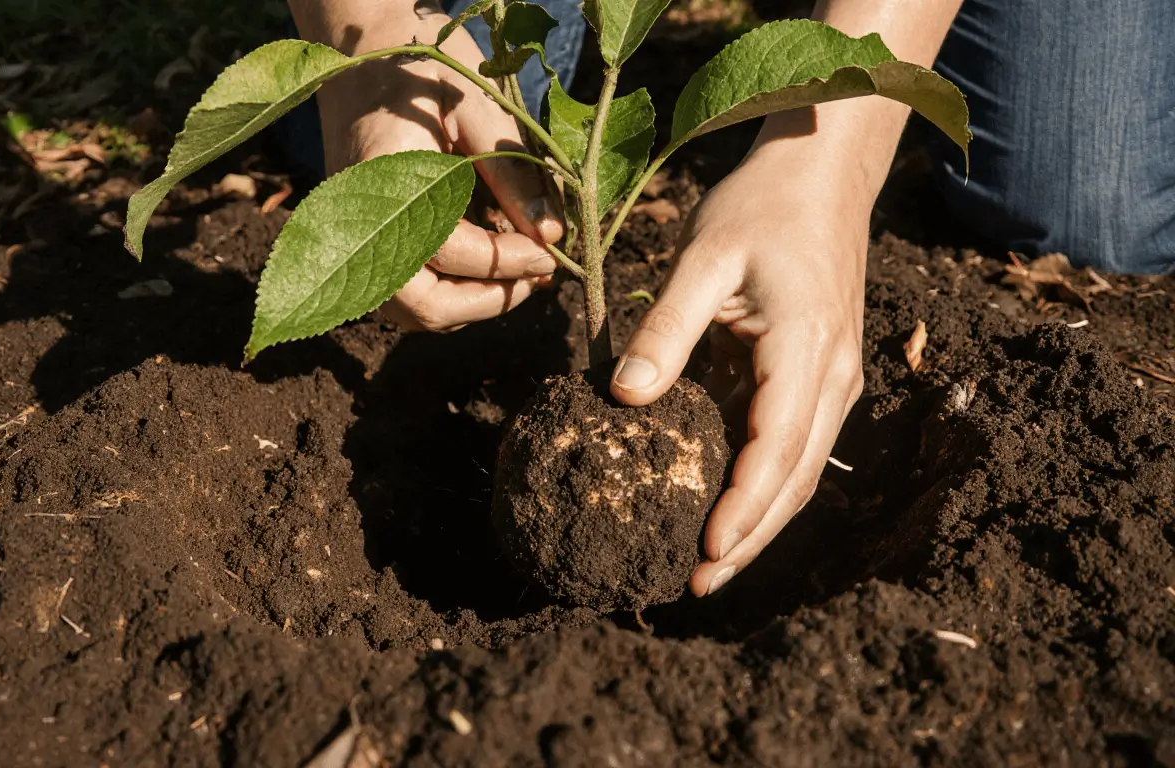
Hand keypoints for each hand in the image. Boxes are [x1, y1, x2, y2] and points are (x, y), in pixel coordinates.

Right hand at [309, 5, 563, 331]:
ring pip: (415, 311)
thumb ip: (511, 173)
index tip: (551, 252)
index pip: (446, 250)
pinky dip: (452, 292)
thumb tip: (551, 235)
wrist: (358, 53)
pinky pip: (407, 295)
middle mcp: (356, 223)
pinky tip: (491, 263)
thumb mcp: (475, 108)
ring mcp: (352, 240)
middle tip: (539, 274)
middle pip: (423, 305)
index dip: (505, 260)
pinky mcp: (360, 245)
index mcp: (380, 181)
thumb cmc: (421, 70)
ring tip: (522, 272)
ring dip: (472, 303)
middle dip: (490, 299)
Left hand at [609, 135, 868, 597]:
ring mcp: (836, 378)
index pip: (776, 448)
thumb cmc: (759, 207)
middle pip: (798, 479)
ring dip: (762, 523)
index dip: (742, 508)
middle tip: (697, 583)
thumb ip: (665, 329)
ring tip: (711, 564)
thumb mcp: (701, 258)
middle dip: (751, 539)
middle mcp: (834, 374)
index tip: (705, 550)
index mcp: (806, 348)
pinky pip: (799, 445)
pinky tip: (729, 508)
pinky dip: (768, 487)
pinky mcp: (824, 375)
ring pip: (804, 471)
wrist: (821, 174)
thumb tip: (624, 397)